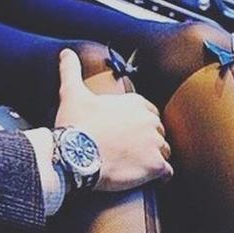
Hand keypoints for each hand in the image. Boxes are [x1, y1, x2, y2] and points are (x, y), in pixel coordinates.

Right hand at [54, 49, 172, 191]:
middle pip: (158, 133)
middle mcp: (149, 121)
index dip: (140, 124)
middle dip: (148, 141)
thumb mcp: (72, 93)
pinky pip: (167, 173)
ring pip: (163, 152)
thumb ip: (71, 70)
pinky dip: (161, 176)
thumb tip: (66, 53)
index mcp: (135, 104)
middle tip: (132, 151)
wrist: (74, 156)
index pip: (150, 113)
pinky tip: (152, 178)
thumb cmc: (75, 126)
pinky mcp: (155, 166)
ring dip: (154, 158)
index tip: (129, 133)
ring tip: (139, 166)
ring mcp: (154, 144)